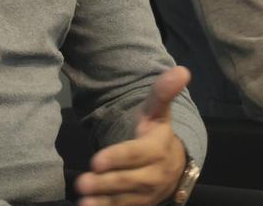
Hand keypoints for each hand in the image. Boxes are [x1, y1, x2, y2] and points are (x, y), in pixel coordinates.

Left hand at [75, 66, 190, 205]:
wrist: (174, 164)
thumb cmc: (157, 132)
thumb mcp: (158, 111)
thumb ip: (163, 92)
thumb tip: (182, 70)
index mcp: (157, 149)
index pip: (135, 154)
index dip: (117, 158)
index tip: (96, 161)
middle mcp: (155, 174)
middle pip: (127, 180)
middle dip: (105, 182)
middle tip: (81, 182)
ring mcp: (148, 193)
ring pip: (124, 199)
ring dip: (103, 201)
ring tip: (83, 201)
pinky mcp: (140, 204)